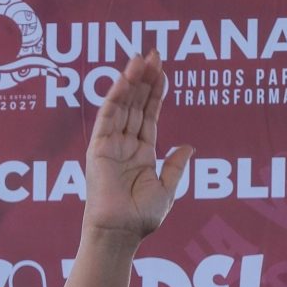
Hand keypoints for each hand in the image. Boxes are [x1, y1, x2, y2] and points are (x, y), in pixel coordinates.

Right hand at [83, 51, 192, 239]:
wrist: (121, 232)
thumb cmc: (141, 218)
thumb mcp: (167, 189)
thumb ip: (175, 166)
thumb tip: (189, 147)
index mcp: (143, 153)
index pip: (149, 115)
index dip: (155, 92)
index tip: (162, 70)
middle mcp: (125, 145)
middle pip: (136, 104)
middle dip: (144, 79)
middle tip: (153, 53)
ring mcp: (111, 144)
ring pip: (122, 105)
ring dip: (131, 81)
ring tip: (141, 58)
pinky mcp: (98, 147)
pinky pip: (107, 117)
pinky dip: (115, 96)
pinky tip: (124, 79)